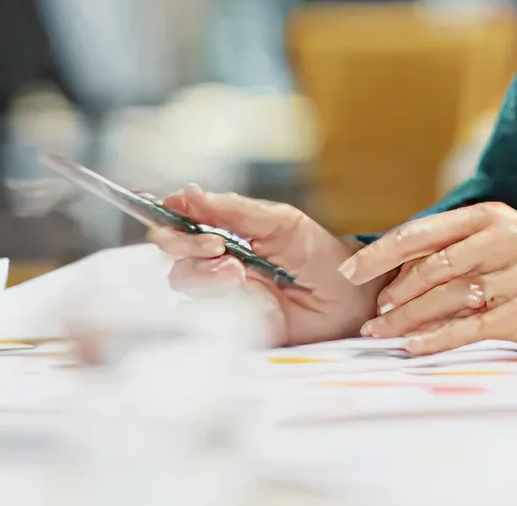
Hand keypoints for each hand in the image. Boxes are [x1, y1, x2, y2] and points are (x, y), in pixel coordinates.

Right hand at [146, 187, 377, 344]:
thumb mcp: (280, 222)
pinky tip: (245, 295)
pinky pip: (202, 312)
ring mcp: (221, 293)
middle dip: (186, 244)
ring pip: (183, 280)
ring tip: (239, 273)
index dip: (167, 215)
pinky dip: (217, 299)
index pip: (180, 221)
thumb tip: (187, 193)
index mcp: (226, 231)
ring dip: (205, 274)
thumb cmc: (318, 255)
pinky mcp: (230, 323)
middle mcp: (216, 261)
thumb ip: (233, 210)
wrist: (349, 299)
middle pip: (171, 251)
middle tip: (219, 247)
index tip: (170, 209)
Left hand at [343, 203, 516, 355]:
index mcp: (490, 216)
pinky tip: (412, 347)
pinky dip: (435, 338)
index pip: (421, 233)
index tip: (350, 271)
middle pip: (427, 266)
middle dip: (389, 293)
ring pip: (443, 298)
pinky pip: (468, 327)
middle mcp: (500, 238)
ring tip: (380, 333)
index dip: (380, 253)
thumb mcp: (507, 244)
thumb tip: (404, 268)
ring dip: (405, 319)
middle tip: (367, 314)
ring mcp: (513, 274)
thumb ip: (463, 249)